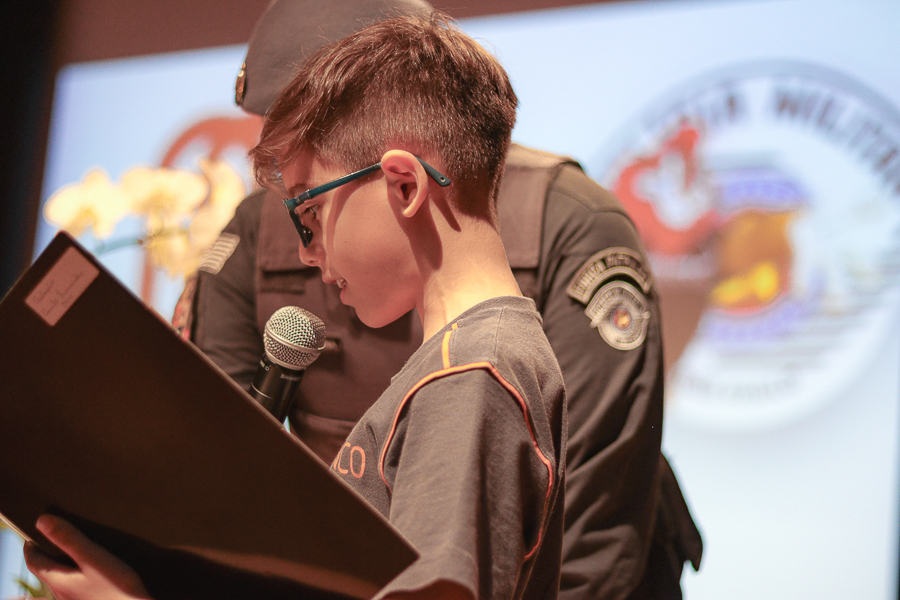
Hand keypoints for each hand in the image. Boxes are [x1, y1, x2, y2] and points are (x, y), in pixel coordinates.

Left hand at [23, 515, 150, 599]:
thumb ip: (69, 539)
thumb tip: (42, 521)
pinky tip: (94, 573)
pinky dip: (76, 575)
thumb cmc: (117, 589)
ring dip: (62, 565)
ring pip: (62, 580)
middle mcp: (62, 594)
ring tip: (76, 550)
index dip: (30, 546)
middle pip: (47, 571)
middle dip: (47, 554)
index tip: (32, 533)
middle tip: (54, 537)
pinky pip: (76, 588)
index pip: (34, 562)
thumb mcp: (94, 558)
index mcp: (59, 581)